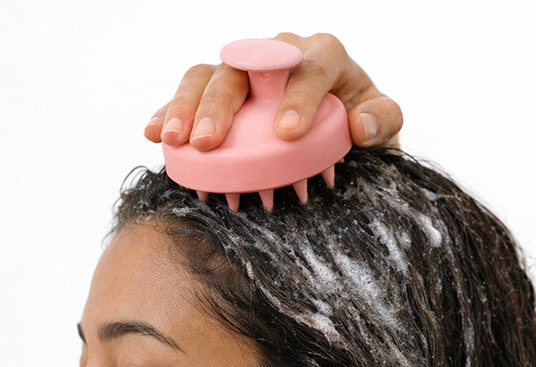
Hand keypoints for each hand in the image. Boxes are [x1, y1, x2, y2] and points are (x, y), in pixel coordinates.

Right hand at [144, 33, 402, 150]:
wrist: (340, 131)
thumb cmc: (358, 126)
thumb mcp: (382, 124)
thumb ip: (382, 120)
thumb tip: (360, 126)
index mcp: (322, 54)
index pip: (309, 64)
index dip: (299, 94)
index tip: (288, 133)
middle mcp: (276, 54)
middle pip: (243, 64)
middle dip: (223, 102)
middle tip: (211, 142)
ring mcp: (245, 72)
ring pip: (208, 74)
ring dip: (185, 107)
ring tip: (173, 141)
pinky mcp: (222, 94)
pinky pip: (189, 95)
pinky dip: (168, 113)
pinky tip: (152, 135)